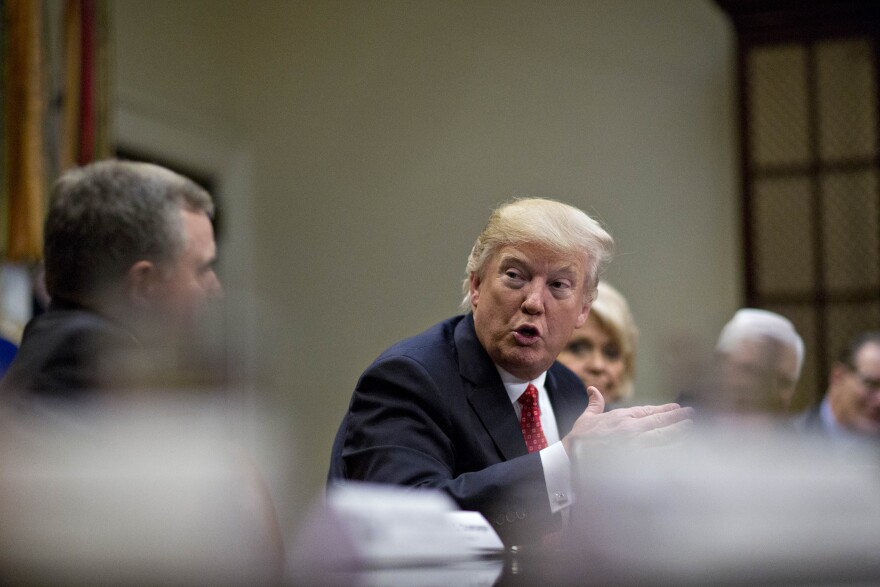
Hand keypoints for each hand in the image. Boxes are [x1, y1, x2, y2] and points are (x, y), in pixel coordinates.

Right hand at [561, 386, 693, 455]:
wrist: (572, 460)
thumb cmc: (579, 440)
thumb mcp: (586, 418)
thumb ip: (594, 404)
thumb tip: (593, 389)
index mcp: (620, 417)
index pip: (648, 411)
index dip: (664, 409)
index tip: (677, 408)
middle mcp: (630, 429)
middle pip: (659, 423)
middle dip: (677, 418)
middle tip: (690, 415)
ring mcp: (634, 446)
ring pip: (662, 438)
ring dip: (678, 433)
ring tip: (690, 429)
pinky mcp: (635, 461)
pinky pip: (658, 456)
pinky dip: (670, 451)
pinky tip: (680, 448)